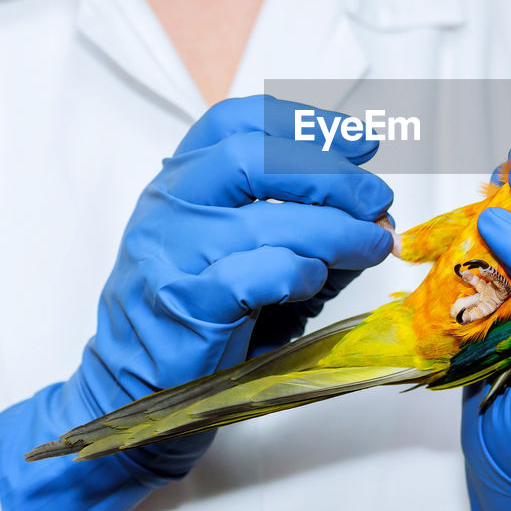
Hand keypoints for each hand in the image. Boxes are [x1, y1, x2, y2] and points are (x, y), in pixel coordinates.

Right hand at [0, 95, 393, 510]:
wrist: (135, 389)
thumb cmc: (200, 313)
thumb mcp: (242, 248)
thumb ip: (299, 219)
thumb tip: (373, 210)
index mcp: (180, 181)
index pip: (237, 121)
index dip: (305, 123)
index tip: (360, 141)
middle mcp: (169, 208)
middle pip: (253, 157)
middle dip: (329, 173)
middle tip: (375, 199)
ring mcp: (172, 256)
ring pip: (265, 221)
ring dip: (336, 230)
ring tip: (372, 245)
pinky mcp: (187, 307)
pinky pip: (256, 275)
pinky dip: (302, 272)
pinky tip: (317, 281)